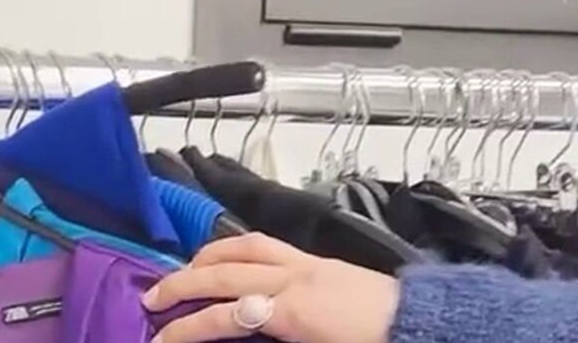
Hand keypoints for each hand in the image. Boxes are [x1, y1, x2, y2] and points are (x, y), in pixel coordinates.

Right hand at [141, 233, 399, 342]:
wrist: (425, 325)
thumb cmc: (373, 341)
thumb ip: (272, 338)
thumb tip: (240, 334)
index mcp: (293, 311)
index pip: (224, 316)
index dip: (186, 329)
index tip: (159, 340)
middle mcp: (293, 279)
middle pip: (224, 274)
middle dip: (182, 284)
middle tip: (151, 298)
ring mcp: (306, 264)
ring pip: (244, 247)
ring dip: (207, 256)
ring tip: (184, 270)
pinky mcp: (318, 260)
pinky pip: (268, 245)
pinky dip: (238, 248)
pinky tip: (229, 258)